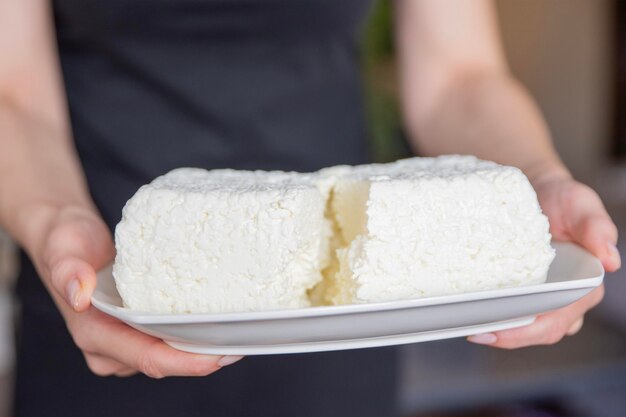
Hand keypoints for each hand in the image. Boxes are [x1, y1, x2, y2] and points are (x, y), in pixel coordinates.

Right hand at [33, 205, 242, 376]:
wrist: (67, 239)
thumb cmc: (66, 242)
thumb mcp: (63, 246)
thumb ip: (68, 270)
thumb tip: (80, 295)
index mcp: (94, 334)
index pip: (147, 358)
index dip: (184, 362)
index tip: (218, 356)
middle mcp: (110, 346)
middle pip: (164, 361)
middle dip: (202, 357)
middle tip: (240, 341)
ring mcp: (123, 341)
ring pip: (169, 353)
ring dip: (200, 347)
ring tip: (235, 332)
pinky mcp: (135, 330)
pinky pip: (167, 339)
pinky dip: (191, 333)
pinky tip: (215, 322)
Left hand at [468, 176, 620, 347]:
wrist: (537, 187)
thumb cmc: (563, 198)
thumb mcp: (580, 204)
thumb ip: (597, 227)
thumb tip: (610, 260)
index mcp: (586, 284)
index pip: (559, 318)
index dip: (530, 330)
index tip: (501, 331)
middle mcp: (565, 296)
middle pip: (538, 329)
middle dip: (508, 336)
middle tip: (475, 333)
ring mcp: (542, 295)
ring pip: (522, 325)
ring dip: (497, 329)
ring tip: (469, 327)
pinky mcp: (521, 288)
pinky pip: (507, 307)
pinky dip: (490, 313)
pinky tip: (469, 313)